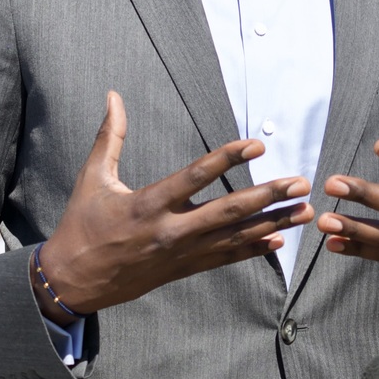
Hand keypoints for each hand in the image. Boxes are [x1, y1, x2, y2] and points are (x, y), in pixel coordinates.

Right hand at [33, 92, 312, 322]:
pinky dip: (253, 249)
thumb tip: (113, 96)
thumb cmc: (81, 226)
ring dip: (273, 223)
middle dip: (268, 196)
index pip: (196, 177)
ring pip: (235, 238)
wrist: (73, 282)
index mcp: (148, 204)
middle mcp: (170, 231)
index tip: (257, 145)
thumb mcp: (92, 178)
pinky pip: (225, 259)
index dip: (228, 158)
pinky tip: (279, 240)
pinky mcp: (183, 270)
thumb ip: (110, 137)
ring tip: (305, 211)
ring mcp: (180, 254)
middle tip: (300, 183)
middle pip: (228, 211)